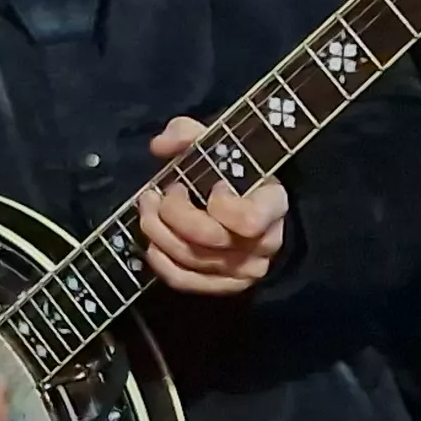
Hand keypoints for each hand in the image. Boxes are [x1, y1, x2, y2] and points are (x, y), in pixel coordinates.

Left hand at [137, 118, 288, 293]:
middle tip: (158, 194)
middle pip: (210, 239)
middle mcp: (264, 244)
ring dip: (159, 233)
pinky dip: (161, 262)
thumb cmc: (231, 170)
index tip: (213, 185)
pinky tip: (152, 243)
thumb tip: (160, 146)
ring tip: (148, 209)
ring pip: (192, 259)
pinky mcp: (223, 286)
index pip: (249, 220)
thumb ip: (187, 133)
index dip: (222, 204)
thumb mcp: (215, 141)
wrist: (244, 201)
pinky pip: (184, 281)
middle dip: (173, 213)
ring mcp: (245, 270)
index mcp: (273, 205)